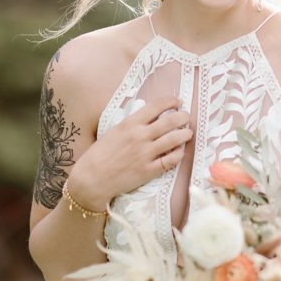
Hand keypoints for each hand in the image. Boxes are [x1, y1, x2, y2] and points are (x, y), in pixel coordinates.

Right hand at [68, 97, 192, 208]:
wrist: (92, 179)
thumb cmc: (99, 154)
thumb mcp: (114, 131)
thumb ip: (132, 124)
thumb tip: (150, 117)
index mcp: (130, 124)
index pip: (156, 106)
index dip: (171, 101)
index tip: (177, 102)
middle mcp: (140, 137)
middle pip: (170, 121)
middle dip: (183, 117)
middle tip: (186, 117)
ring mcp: (146, 154)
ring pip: (174, 139)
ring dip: (185, 134)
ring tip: (188, 133)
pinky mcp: (149, 171)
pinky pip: (171, 160)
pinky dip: (179, 154)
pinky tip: (179, 151)